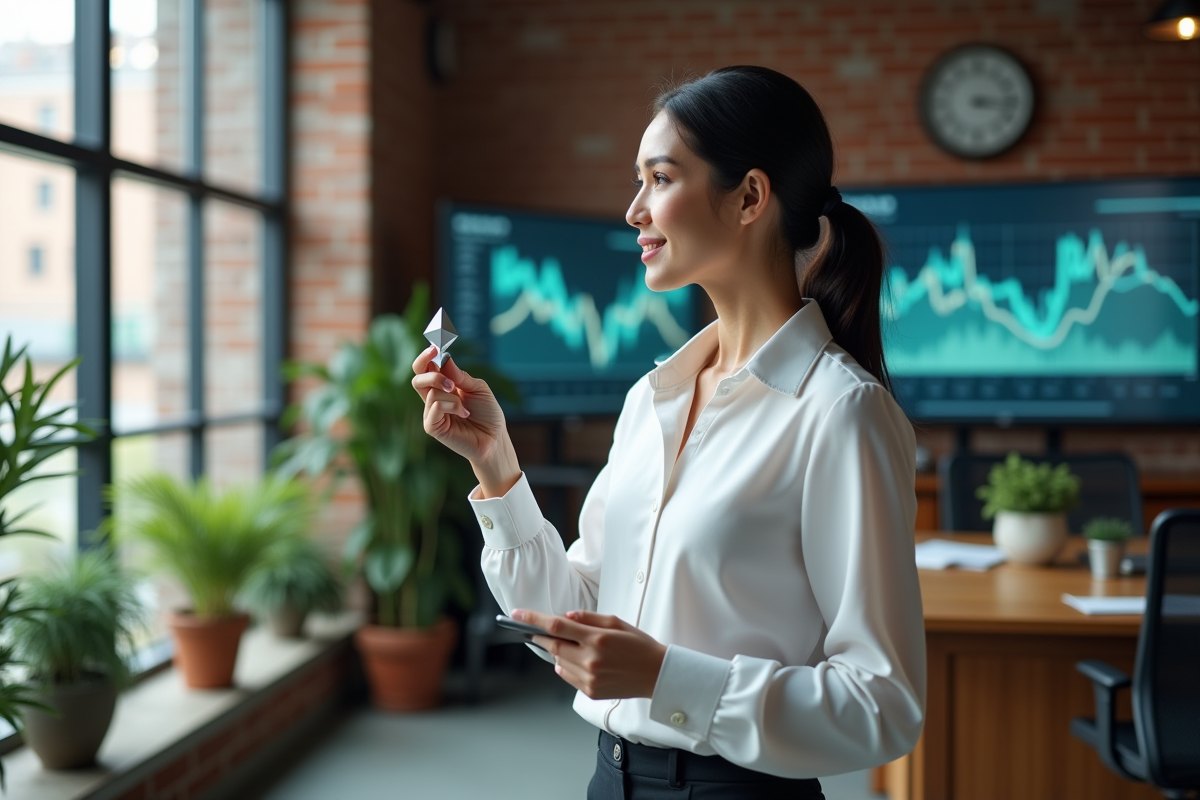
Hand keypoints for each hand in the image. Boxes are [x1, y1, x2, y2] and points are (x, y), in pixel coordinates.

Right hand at [410, 346, 519, 496]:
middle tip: (451, 381)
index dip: (426, 355)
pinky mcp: (432, 426)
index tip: (435, 345)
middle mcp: (434, 398)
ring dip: (451, 395)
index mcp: (443, 386)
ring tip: (466, 407)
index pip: (425, 367)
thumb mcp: (477, 387)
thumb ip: (460, 375)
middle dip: (432, 372)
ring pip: (430, 391)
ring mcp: (431, 412)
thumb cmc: (488, 414)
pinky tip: (463, 414)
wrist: (495, 438)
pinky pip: (434, 406)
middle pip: (418, 376)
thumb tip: (444, 357)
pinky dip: (451, 406)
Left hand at [512, 609, 667, 700]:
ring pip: (559, 662)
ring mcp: (590, 678)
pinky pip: (567, 676)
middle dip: (539, 637)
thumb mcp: (617, 622)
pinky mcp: (591, 692)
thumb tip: (565, 617)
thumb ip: (589, 618)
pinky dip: (564, 666)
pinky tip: (575, 659)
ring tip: (570, 645)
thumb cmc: (638, 644)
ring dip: (557, 651)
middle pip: (553, 646)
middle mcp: (590, 660)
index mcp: (597, 639)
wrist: (656, 674)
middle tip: (531, 630)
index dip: (534, 619)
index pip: (556, 626)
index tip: (516, 614)